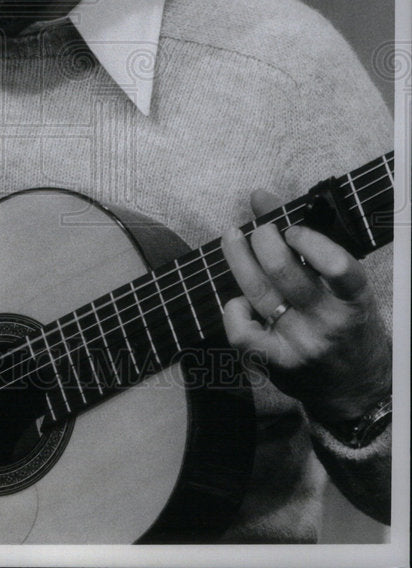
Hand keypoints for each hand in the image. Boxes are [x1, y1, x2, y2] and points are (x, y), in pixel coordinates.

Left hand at [220, 190, 390, 425]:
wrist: (356, 392)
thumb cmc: (348, 326)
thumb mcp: (343, 287)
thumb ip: (306, 241)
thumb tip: (260, 197)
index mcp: (353, 300)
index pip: (337, 266)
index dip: (308, 239)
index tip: (292, 228)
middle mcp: (328, 323)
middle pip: (283, 272)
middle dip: (262, 238)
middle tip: (259, 228)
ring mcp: (300, 345)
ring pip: (259, 293)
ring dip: (238, 257)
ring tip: (232, 237)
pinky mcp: (276, 364)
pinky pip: (242, 332)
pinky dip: (233, 309)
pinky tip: (238, 299)